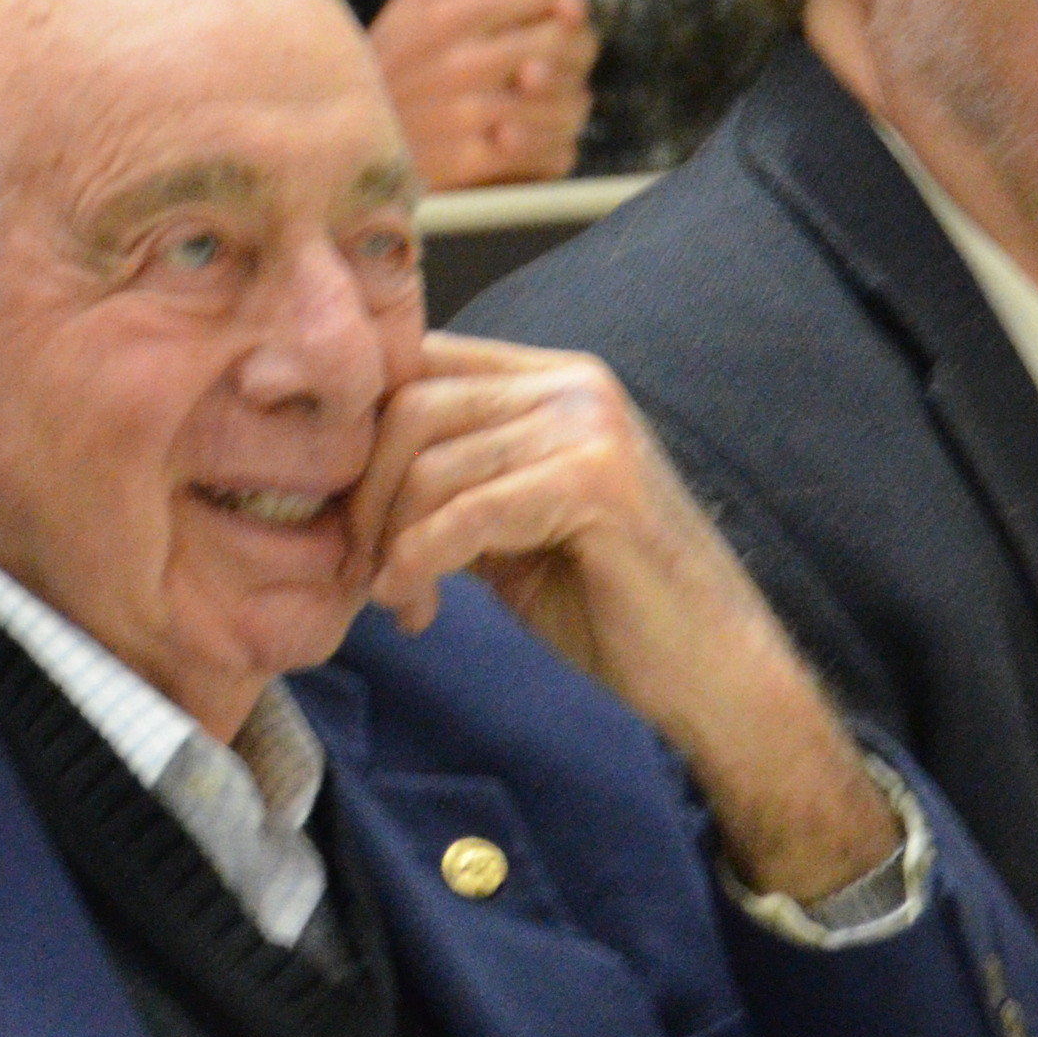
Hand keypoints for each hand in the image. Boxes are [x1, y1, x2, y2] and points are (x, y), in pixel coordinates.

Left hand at [355, 331, 889, 899]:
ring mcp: (591, 424)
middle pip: (409, 405)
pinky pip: (468, 511)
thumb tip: (336, 481)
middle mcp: (573, 383)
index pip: (418, 363)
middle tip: (357, 569)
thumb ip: (442, 485)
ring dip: (391, 542)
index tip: (325, 506)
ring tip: (400, 600)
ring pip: (430, 462)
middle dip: (363, 495)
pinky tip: (415, 606)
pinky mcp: (598, 482)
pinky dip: (422, 561)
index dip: (354, 432)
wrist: (712, 672)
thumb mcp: (503, 529)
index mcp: (550, 381)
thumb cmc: (606, 605)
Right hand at [367, 0, 595, 187]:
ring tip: (546, 104)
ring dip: (570, 102)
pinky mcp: (475, 164)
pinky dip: (556, 148)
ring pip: (571, 99)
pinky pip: (555, 152)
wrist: (339, 146)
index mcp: (446, 15)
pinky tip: (534, 139)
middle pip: (563, 40)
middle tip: (554, 61)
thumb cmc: (386, 64)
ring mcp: (470, 115)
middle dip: (571, 47)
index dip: (546, 3)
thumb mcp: (412, 4)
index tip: (531, 20)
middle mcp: (460, 62)